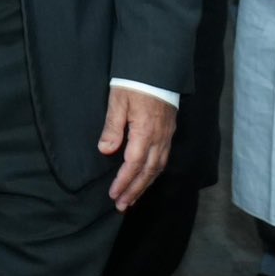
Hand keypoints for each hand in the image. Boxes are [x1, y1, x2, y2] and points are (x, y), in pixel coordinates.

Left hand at [98, 86, 175, 210]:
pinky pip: (162, 160)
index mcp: (145, 132)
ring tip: (132, 199)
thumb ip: (112, 127)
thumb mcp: (118, 102)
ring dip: (144, 186)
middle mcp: (159, 139)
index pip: (134, 164)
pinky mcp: (168, 134)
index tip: (114, 195)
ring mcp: (166, 137)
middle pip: (147, 172)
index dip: (124, 182)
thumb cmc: (134, 84)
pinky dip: (153, 174)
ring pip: (157, 169)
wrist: (157, 69)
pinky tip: (146, 179)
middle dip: (134, 191)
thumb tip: (106, 151)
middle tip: (122, 205)